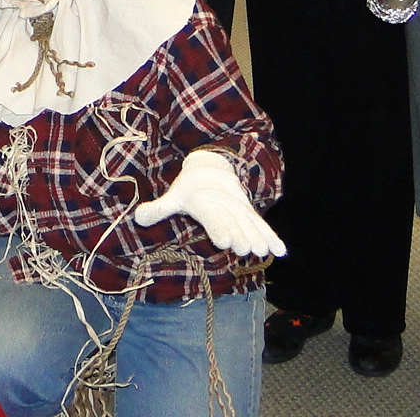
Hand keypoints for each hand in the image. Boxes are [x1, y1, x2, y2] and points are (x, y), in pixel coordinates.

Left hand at [134, 150, 285, 257]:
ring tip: (262, 252)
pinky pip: (262, 225)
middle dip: (239, 235)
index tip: (225, 241)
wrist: (212, 167)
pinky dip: (272, 237)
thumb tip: (138, 217)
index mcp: (204, 200)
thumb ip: (159, 208)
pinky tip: (281, 252)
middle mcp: (224, 204)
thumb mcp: (174, 196)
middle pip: (234, 222)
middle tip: (244, 249)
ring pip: (250, 223)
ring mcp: (239, 209)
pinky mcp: (248, 213)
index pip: (212, 216)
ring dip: (257, 237)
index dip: (218, 228)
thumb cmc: (190, 187)